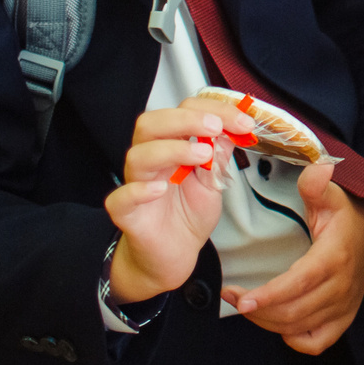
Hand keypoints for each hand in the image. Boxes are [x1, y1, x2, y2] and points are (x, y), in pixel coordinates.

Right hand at [104, 101, 237, 303]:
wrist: (175, 253)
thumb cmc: (188, 214)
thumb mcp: (213, 181)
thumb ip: (218, 156)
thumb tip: (232, 129)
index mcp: (170, 144)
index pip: (183, 112)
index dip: (214, 111)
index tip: (242, 121)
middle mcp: (150, 159)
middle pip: (152, 124)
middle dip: (186, 119)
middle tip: (215, 126)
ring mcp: (136, 184)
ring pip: (138, 155)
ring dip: (171, 149)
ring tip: (201, 155)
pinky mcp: (126, 213)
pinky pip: (121, 198)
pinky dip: (138, 190)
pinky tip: (158, 188)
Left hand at [223, 163, 363, 353]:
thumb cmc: (346, 214)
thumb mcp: (332, 195)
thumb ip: (317, 184)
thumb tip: (317, 169)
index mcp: (334, 257)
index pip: (299, 283)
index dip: (269, 295)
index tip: (240, 298)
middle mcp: (341, 287)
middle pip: (293, 311)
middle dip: (256, 309)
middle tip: (230, 295)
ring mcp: (344, 306)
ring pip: (298, 327)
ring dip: (266, 322)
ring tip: (244, 305)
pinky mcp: (344, 318)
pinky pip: (317, 342)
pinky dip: (295, 340)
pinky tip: (278, 325)